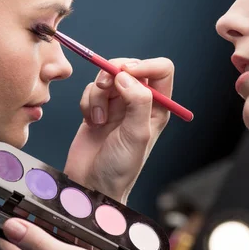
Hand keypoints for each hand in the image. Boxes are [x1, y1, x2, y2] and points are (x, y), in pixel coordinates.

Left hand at [0, 218, 138, 249]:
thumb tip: (9, 226)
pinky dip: (76, 244)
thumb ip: (39, 243)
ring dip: (64, 232)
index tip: (23, 202)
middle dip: (44, 223)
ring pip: (53, 246)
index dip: (14, 219)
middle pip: (33, 241)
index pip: (9, 243)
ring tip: (79, 220)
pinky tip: (90, 238)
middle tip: (59, 207)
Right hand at [64, 57, 173, 202]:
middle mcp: (139, 102)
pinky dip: (87, 102)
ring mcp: (117, 104)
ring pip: (107, 77)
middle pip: (130, 67)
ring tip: (98, 118)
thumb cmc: (120, 167)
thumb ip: (138, 102)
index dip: (146, 65)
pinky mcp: (97, 108)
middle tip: (105, 87)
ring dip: (98, 94)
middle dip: (114, 73)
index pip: (161, 70)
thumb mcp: (137, 135)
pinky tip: (91, 122)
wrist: (91, 184)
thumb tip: (126, 75)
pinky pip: (91, 90)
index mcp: (158, 107)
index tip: (127, 72)